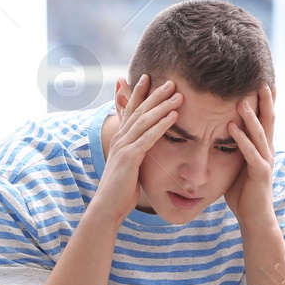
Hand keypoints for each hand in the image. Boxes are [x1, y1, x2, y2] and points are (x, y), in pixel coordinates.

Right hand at [94, 75, 178, 218]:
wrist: (107, 207)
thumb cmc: (121, 190)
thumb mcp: (129, 166)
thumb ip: (135, 153)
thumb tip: (143, 149)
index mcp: (120, 139)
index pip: (130, 110)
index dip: (138, 93)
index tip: (148, 78)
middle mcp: (120, 138)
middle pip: (139, 110)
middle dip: (154, 94)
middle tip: (170, 81)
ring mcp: (123, 147)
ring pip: (144, 120)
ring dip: (162, 106)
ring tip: (177, 94)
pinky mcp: (129, 158)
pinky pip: (148, 138)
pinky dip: (161, 125)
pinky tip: (173, 116)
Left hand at [223, 83, 276, 224]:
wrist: (254, 218)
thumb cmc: (243, 194)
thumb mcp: (236, 166)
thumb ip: (232, 151)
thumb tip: (217, 136)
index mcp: (262, 147)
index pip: (264, 119)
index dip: (264, 100)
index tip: (260, 81)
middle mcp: (267, 151)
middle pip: (268, 120)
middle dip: (265, 100)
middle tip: (260, 79)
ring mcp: (265, 161)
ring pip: (260, 133)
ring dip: (250, 116)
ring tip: (241, 99)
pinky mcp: (260, 174)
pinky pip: (250, 153)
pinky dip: (241, 139)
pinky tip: (232, 127)